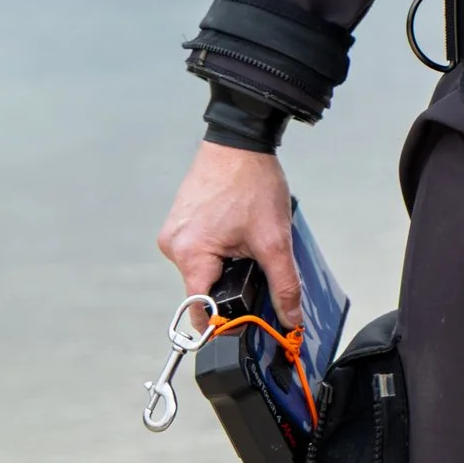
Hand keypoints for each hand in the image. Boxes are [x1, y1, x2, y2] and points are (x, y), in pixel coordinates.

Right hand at [156, 141, 301, 324]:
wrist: (239, 140)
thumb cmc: (250, 181)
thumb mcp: (275, 240)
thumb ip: (284, 285)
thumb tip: (290, 319)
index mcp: (189, 254)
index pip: (201, 310)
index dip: (227, 320)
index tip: (247, 321)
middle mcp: (173, 245)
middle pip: (205, 289)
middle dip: (233, 284)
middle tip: (254, 262)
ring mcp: (174, 232)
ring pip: (204, 270)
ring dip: (227, 264)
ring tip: (245, 236)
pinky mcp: (180, 222)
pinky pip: (200, 250)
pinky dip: (220, 248)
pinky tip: (234, 228)